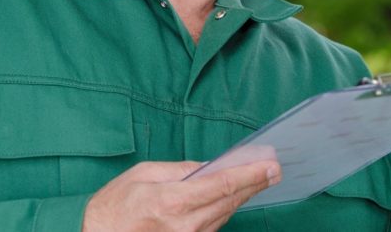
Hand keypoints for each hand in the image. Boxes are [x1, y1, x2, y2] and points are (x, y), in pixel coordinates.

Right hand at [81, 160, 280, 231]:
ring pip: (225, 215)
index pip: (224, 185)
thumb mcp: (143, 174)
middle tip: (275, 170)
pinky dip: (226, 209)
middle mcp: (186, 225)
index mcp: (174, 201)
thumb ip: (179, 169)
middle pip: (231, 201)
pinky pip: (214, 226)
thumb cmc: (115, 205)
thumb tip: (209, 165)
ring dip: (243, 196)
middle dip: (255, 184)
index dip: (251, 174)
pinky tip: (234, 197)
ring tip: (260, 178)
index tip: (270, 165)